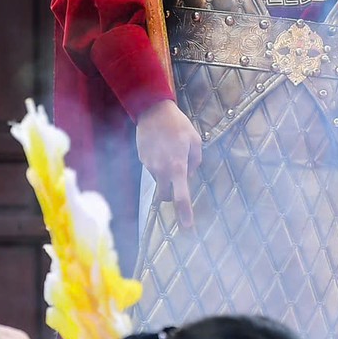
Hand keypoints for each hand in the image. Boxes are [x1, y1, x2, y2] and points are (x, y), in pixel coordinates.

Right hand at [135, 100, 200, 226]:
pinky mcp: (142, 160)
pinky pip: (153, 168)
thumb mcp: (195, 141)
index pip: (181, 196)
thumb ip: (195, 161)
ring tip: (170, 151)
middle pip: (165, 195)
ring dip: (166, 174)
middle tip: (179, 181)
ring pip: (159, 180)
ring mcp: (149, 165)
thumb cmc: (178, 125)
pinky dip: (158, 164)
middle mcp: (161, 170)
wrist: (152, 111)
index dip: (184, 213)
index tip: (187, 227)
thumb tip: (188, 175)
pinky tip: (161, 147)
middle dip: (171, 195)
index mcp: (177, 167)